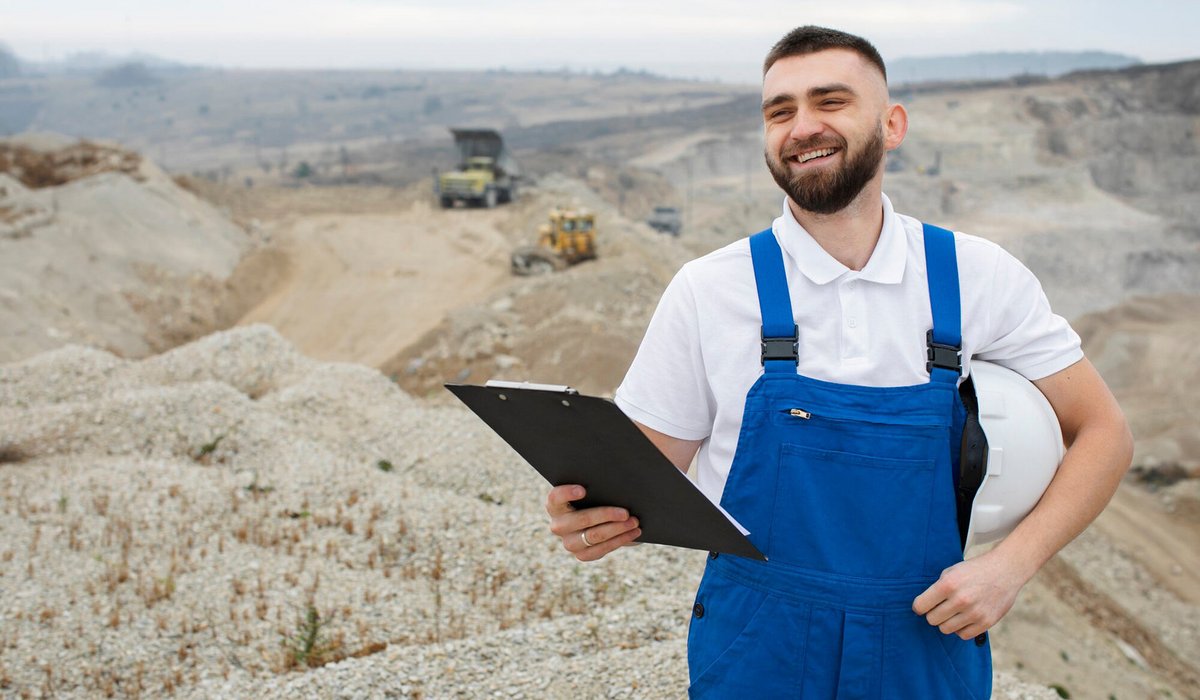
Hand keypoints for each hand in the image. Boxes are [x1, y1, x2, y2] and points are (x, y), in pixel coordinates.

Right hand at [545, 485, 640, 561]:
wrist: (601, 519)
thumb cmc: (597, 496)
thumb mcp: (594, 487)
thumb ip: (597, 480)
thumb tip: (617, 465)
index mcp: (555, 505)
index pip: (555, 498)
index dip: (567, 494)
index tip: (584, 489)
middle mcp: (558, 525)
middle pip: (581, 519)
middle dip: (605, 515)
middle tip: (625, 512)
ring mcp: (569, 542)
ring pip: (593, 536)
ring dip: (616, 529)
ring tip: (634, 521)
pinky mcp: (582, 554)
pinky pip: (601, 550)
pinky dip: (619, 540)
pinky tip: (633, 532)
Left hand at [912, 548, 1029, 639]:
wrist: (1005, 570)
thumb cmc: (973, 570)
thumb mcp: (951, 572)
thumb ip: (936, 588)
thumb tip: (922, 607)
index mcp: (948, 584)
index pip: (921, 605)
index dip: (919, 607)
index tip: (922, 606)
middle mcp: (961, 599)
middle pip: (932, 619)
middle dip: (933, 614)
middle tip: (940, 607)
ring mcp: (974, 612)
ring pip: (946, 629)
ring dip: (946, 622)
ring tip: (952, 612)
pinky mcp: (986, 622)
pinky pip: (963, 635)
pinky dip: (960, 629)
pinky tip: (963, 618)